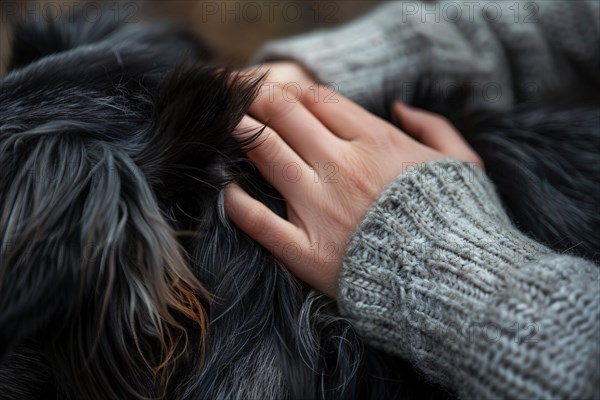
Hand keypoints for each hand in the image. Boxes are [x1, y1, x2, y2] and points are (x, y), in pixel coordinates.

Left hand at [224, 67, 481, 296]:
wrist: (457, 284)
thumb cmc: (459, 222)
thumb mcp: (464, 163)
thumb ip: (434, 126)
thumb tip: (399, 108)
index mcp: (377, 143)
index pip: (319, 100)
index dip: (293, 90)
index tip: (282, 94)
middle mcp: (343, 168)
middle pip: (286, 117)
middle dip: (260, 99)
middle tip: (242, 97)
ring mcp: (321, 210)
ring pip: (268, 155)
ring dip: (242, 133)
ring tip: (228, 125)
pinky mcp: (307, 252)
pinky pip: (259, 222)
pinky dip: (237, 203)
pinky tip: (227, 190)